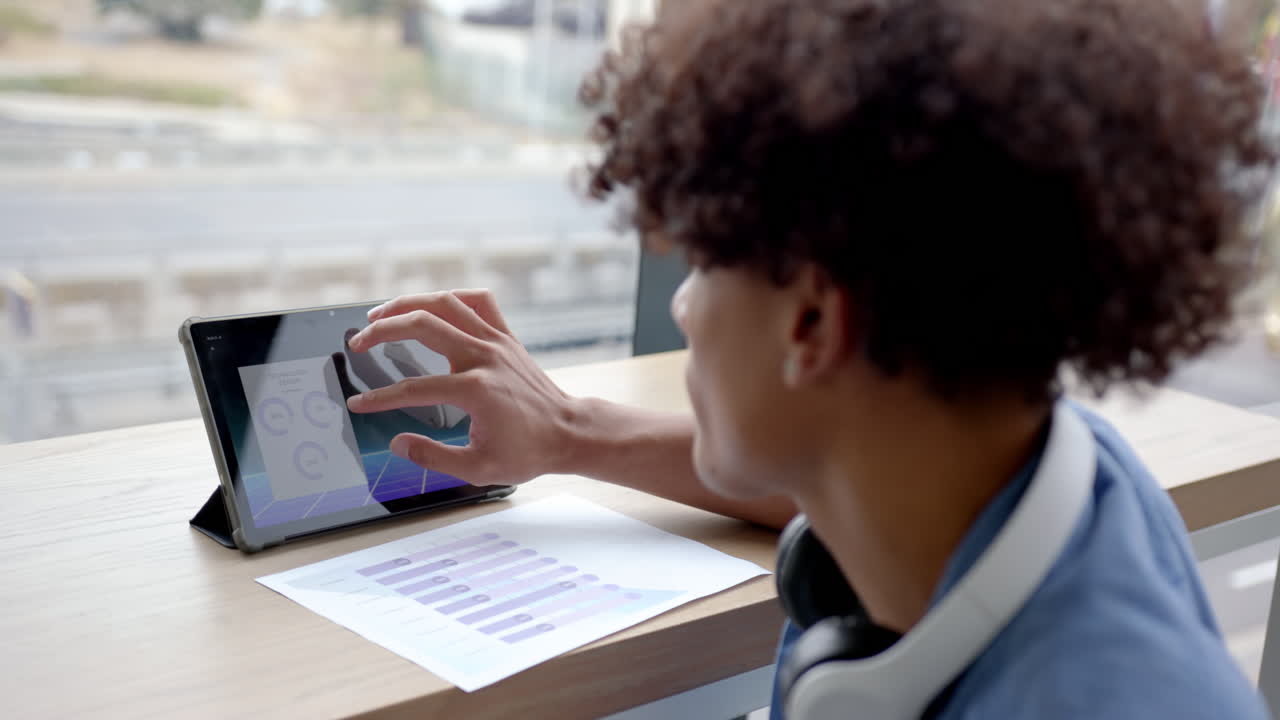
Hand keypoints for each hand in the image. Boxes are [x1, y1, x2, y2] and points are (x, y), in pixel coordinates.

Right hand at [345, 290, 578, 485]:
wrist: (568, 432)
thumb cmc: (528, 451)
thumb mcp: (478, 468)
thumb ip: (433, 457)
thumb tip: (398, 444)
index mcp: (476, 390)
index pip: (414, 388)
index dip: (379, 398)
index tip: (357, 404)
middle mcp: (484, 356)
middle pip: (422, 325)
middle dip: (382, 330)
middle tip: (358, 343)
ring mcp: (497, 341)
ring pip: (446, 303)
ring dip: (407, 303)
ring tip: (379, 314)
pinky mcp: (506, 336)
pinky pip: (478, 301)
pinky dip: (451, 297)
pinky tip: (430, 304)